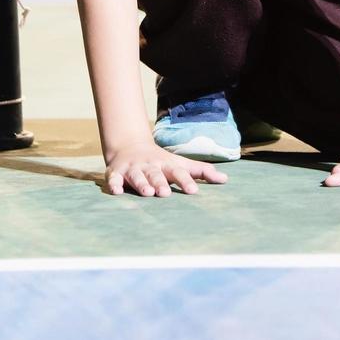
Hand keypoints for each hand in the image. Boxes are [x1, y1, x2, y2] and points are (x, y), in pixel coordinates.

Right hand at [103, 140, 228, 196]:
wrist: (130, 146)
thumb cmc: (161, 162)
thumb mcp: (180, 164)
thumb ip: (202, 171)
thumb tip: (225, 179)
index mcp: (167, 165)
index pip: (178, 172)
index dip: (186, 181)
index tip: (193, 191)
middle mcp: (150, 166)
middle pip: (156, 174)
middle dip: (160, 183)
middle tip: (165, 193)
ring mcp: (133, 169)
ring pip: (137, 176)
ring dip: (141, 183)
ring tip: (147, 193)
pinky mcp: (116, 173)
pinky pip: (114, 178)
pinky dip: (114, 184)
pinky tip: (116, 191)